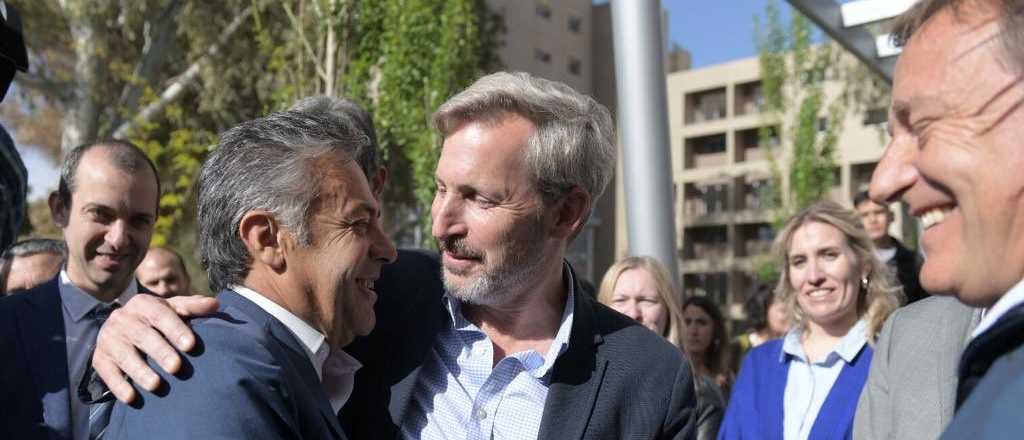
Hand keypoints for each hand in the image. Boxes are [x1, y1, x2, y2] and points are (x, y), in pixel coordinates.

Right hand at [92, 293, 217, 402]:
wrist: (121, 328)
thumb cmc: (156, 319)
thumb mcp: (173, 309)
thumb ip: (193, 307)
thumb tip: (215, 304)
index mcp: (143, 304)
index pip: (160, 315)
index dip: (175, 329)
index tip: (191, 345)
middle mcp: (122, 318)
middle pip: (142, 336)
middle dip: (160, 352)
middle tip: (176, 367)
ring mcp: (109, 338)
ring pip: (124, 355)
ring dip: (140, 371)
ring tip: (156, 385)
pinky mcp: (99, 358)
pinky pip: (107, 372)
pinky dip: (119, 385)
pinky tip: (131, 397)